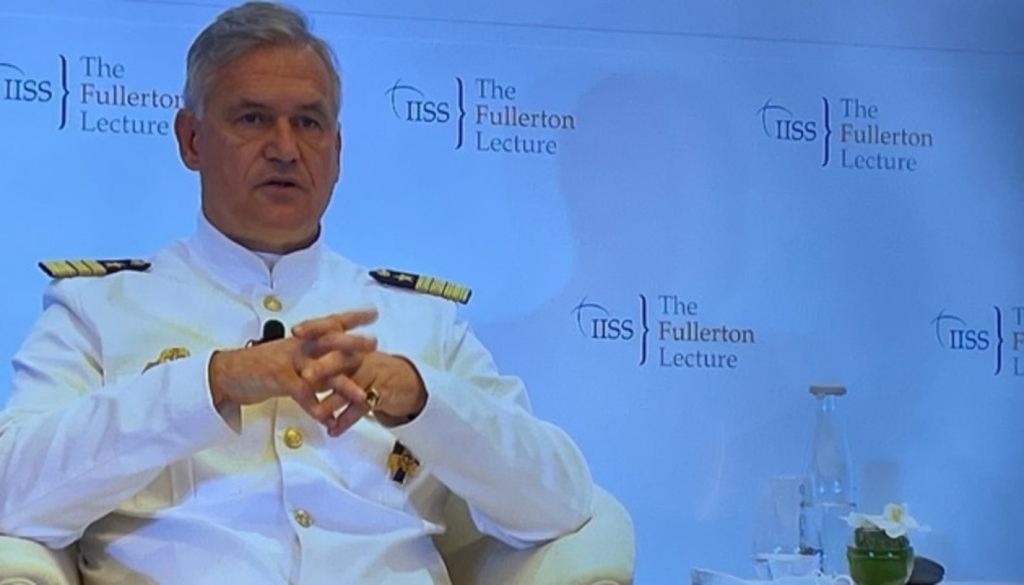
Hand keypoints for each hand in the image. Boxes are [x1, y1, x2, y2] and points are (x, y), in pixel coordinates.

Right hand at [209, 309, 377, 434]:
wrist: (227, 374)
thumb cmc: (258, 366)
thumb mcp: (289, 357)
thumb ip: (312, 361)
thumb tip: (335, 366)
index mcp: (302, 339)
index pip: (330, 323)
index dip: (352, 318)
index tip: (373, 314)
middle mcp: (298, 346)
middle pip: (330, 341)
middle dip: (353, 343)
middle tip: (374, 344)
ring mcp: (288, 361)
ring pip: (321, 370)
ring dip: (343, 384)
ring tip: (361, 395)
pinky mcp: (278, 379)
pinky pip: (301, 394)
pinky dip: (315, 408)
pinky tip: (328, 420)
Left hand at [292, 316, 427, 429]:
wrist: (404, 381)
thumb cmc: (370, 369)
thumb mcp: (351, 357)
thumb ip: (327, 357)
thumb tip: (295, 360)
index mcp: (350, 344)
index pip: (331, 332)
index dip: (313, 330)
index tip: (296, 332)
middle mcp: (360, 357)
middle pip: (340, 360)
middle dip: (322, 368)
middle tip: (306, 376)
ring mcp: (371, 375)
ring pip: (349, 388)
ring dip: (331, 401)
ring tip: (316, 413)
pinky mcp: (380, 394)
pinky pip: (360, 408)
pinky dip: (345, 421)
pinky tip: (333, 430)